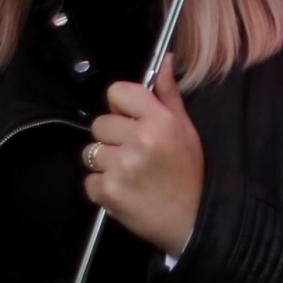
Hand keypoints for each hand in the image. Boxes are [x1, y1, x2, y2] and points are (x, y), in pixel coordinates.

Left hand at [84, 53, 204, 253]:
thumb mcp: (185, 129)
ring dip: (106, 164)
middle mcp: (140, 139)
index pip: (117, 91)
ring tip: (130, 175)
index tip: (130, 121)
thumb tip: (163, 60)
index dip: (120, 106)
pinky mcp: (108, 191)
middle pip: (100, 124)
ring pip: (91, 152)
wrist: (193, 221)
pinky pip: (89, 180)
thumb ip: (168, 94)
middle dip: (113, 139)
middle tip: (134, 155)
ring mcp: (121, 166)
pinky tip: (124, 191)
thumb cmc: (189, 174)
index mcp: (160, 120)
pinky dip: (102, 188)